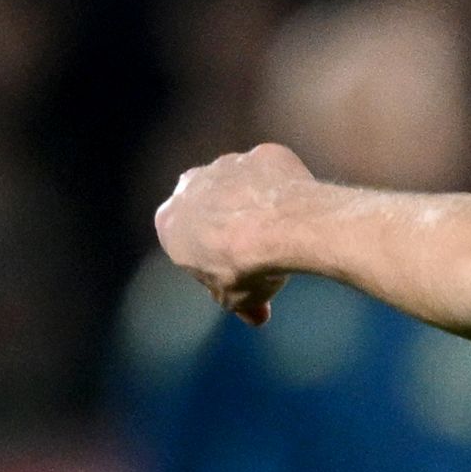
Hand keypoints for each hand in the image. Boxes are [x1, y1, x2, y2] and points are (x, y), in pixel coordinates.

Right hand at [157, 143, 322, 325]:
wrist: (281, 227)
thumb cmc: (248, 267)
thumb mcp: (237, 298)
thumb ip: (241, 303)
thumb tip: (256, 316)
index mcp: (169, 222)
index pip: (188, 242)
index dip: (213, 259)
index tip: (238, 274)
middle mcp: (190, 185)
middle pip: (210, 207)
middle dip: (230, 226)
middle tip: (262, 252)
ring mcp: (226, 164)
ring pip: (242, 186)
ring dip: (258, 204)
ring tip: (287, 233)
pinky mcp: (262, 155)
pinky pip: (275, 174)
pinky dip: (286, 188)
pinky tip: (301, 208)